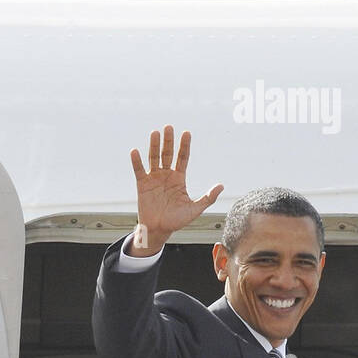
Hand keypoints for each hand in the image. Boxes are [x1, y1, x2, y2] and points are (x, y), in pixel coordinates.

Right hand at [128, 127, 222, 254]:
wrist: (159, 230)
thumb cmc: (177, 221)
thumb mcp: (195, 209)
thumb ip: (208, 198)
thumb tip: (221, 186)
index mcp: (179, 178)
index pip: (183, 158)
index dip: (185, 146)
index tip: (186, 133)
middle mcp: (166, 175)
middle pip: (168, 154)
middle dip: (169, 141)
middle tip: (169, 127)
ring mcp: (154, 178)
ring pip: (154, 158)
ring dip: (154, 146)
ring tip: (155, 132)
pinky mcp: (142, 185)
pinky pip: (139, 171)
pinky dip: (137, 161)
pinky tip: (135, 152)